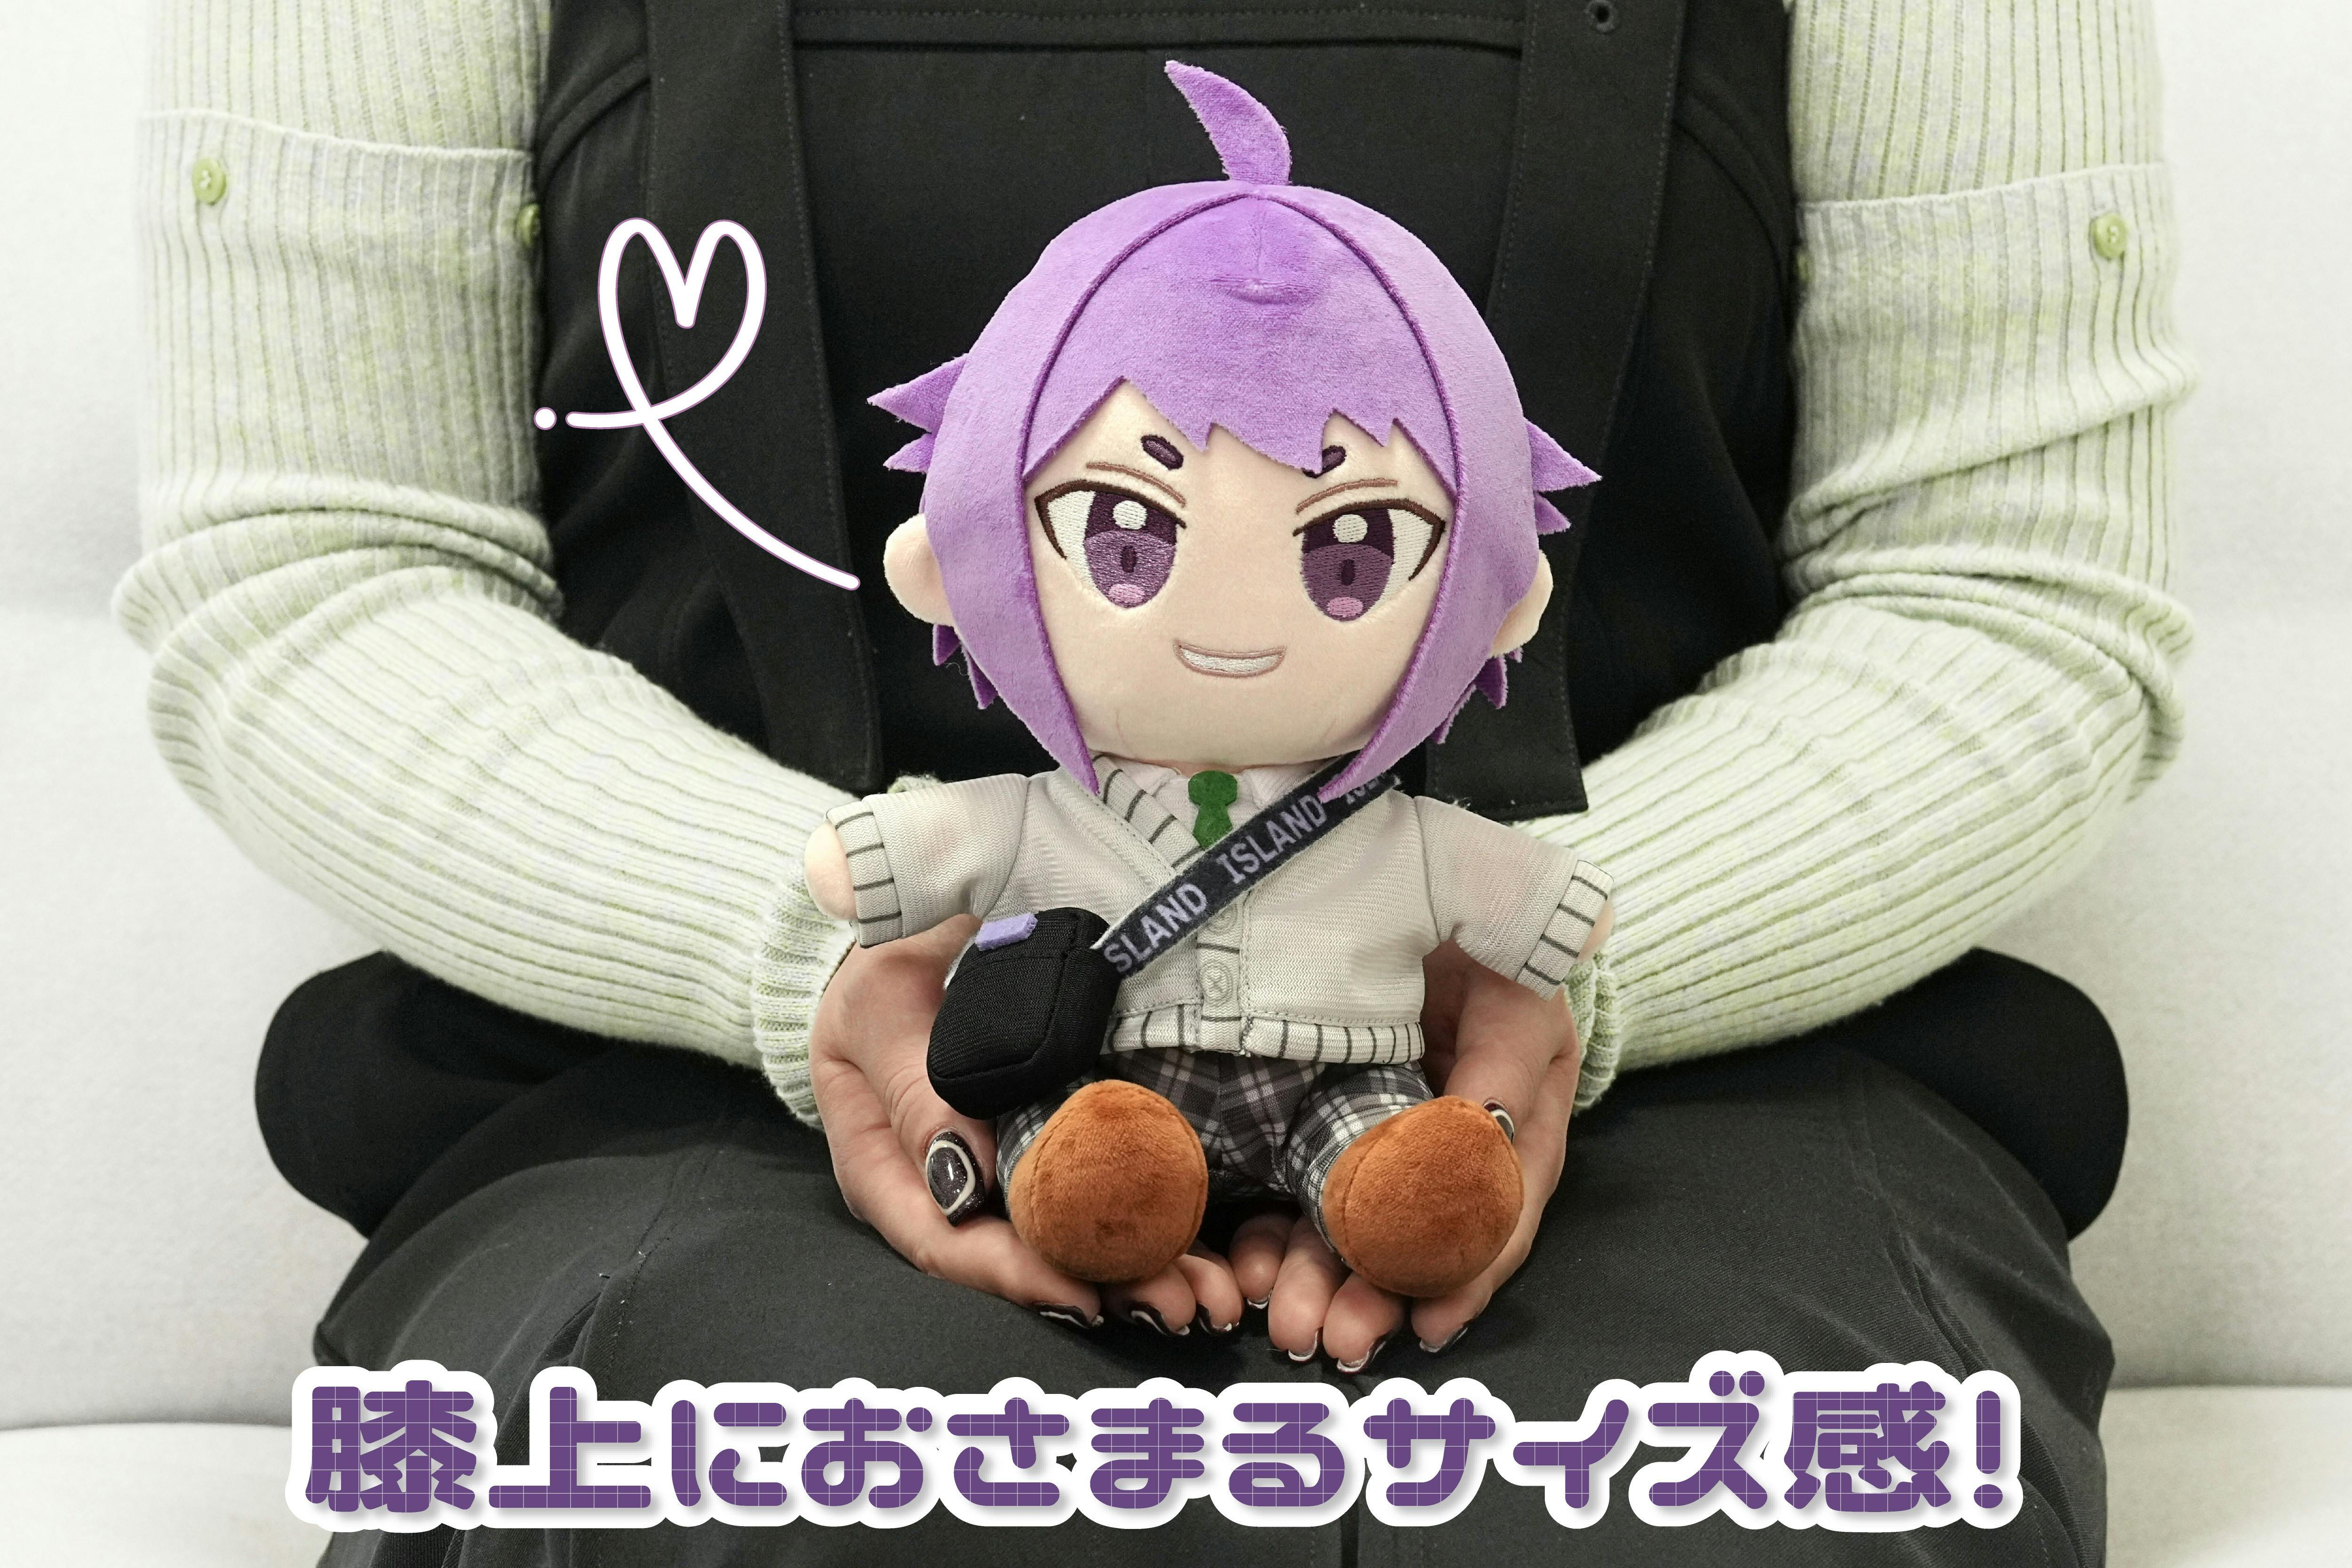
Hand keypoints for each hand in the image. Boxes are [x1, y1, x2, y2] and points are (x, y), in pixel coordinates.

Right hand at [807, 916, 1244, 1334]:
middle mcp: (943, 1189)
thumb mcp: (885, 1013)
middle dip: (1102, 1284)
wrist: (918, 930)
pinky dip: (1152, 1220)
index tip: (1084, 1292)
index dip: (1015, 1275)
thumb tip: (962, 1183)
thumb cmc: (889, 965)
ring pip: (1069, 1239)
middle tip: (1177, 1301)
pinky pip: (1100, 1195)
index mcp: (884, 1168)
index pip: (944, 1243)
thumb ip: (916, 1092)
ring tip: (1208, 1288)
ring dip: (1141, 1266)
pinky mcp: (1055, 1148)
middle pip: (1019, 1258)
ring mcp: (1002, 1172)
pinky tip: (1207, 1247)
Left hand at [1228, 940, 1580, 1367]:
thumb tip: (1480, 1141)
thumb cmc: (1492, 953)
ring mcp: (1384, 1143)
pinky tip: (1249, 1264)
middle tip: (1334, 1340)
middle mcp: (1449, 1153)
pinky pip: (1299, 1190)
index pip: (1496, 1215)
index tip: (1432, 1321)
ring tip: (1289, 1321)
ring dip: (1321, 1280)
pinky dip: (1277, 1233)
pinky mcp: (1324, 1128)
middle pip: (1416, 1241)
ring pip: (1353, 1229)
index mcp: (1514, 1131)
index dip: (1467, 1272)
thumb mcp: (1514, 997)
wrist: (1434, 906)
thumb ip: (1502, 1065)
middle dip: (1375, 1295)